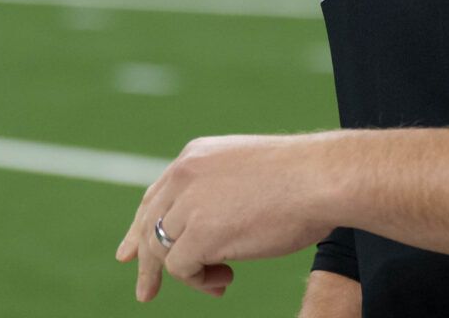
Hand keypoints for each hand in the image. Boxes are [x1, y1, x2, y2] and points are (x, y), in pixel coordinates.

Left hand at [116, 133, 341, 301]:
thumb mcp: (247, 173)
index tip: (128, 252)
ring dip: (189, 274)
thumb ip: (219, 191)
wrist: (320, 178)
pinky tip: (226, 279)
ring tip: (220, 281)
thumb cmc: (301, 178)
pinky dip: (200, 281)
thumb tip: (207, 230)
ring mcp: (189, 203)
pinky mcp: (199, 233)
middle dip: (144, 262)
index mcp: (195, 156)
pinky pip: (181, 269)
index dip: (139, 228)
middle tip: (146, 293)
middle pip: (149, 225)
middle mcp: (184, 175)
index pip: (155, 196)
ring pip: (163, 251)